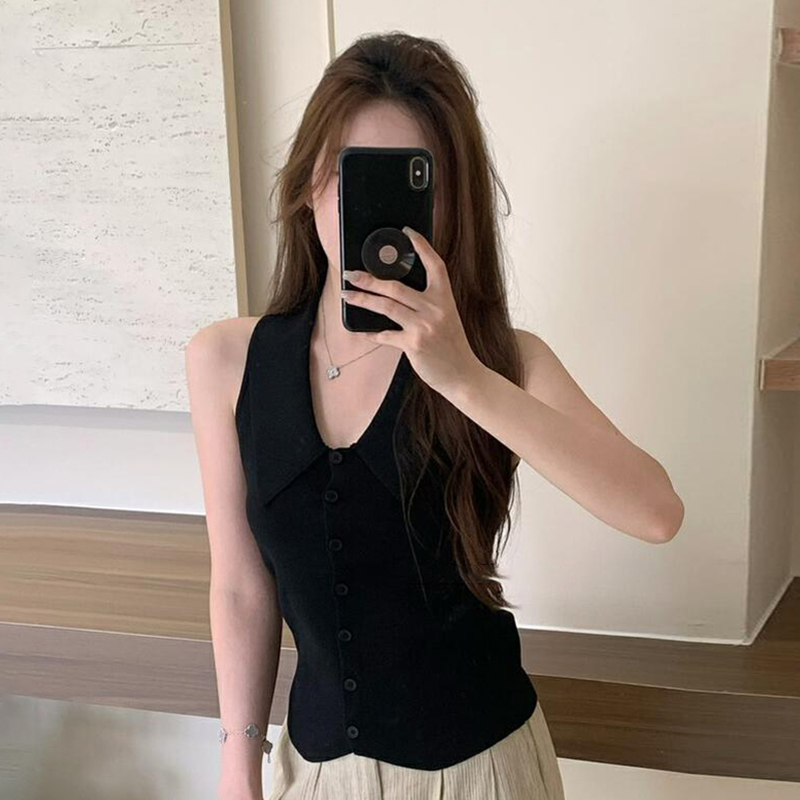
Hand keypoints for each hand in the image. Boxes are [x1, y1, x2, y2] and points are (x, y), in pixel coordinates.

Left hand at [341, 226, 481, 396]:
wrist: (463, 375)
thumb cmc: (452, 346)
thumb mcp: (447, 318)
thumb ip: (428, 304)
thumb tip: (397, 292)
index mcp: (445, 298)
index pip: (434, 264)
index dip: (421, 246)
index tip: (407, 232)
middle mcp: (435, 308)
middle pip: (395, 286)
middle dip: (369, 279)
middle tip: (350, 274)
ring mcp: (424, 326)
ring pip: (386, 306)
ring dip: (363, 300)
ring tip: (348, 294)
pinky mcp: (414, 344)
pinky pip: (386, 335)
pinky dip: (373, 334)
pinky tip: (364, 333)